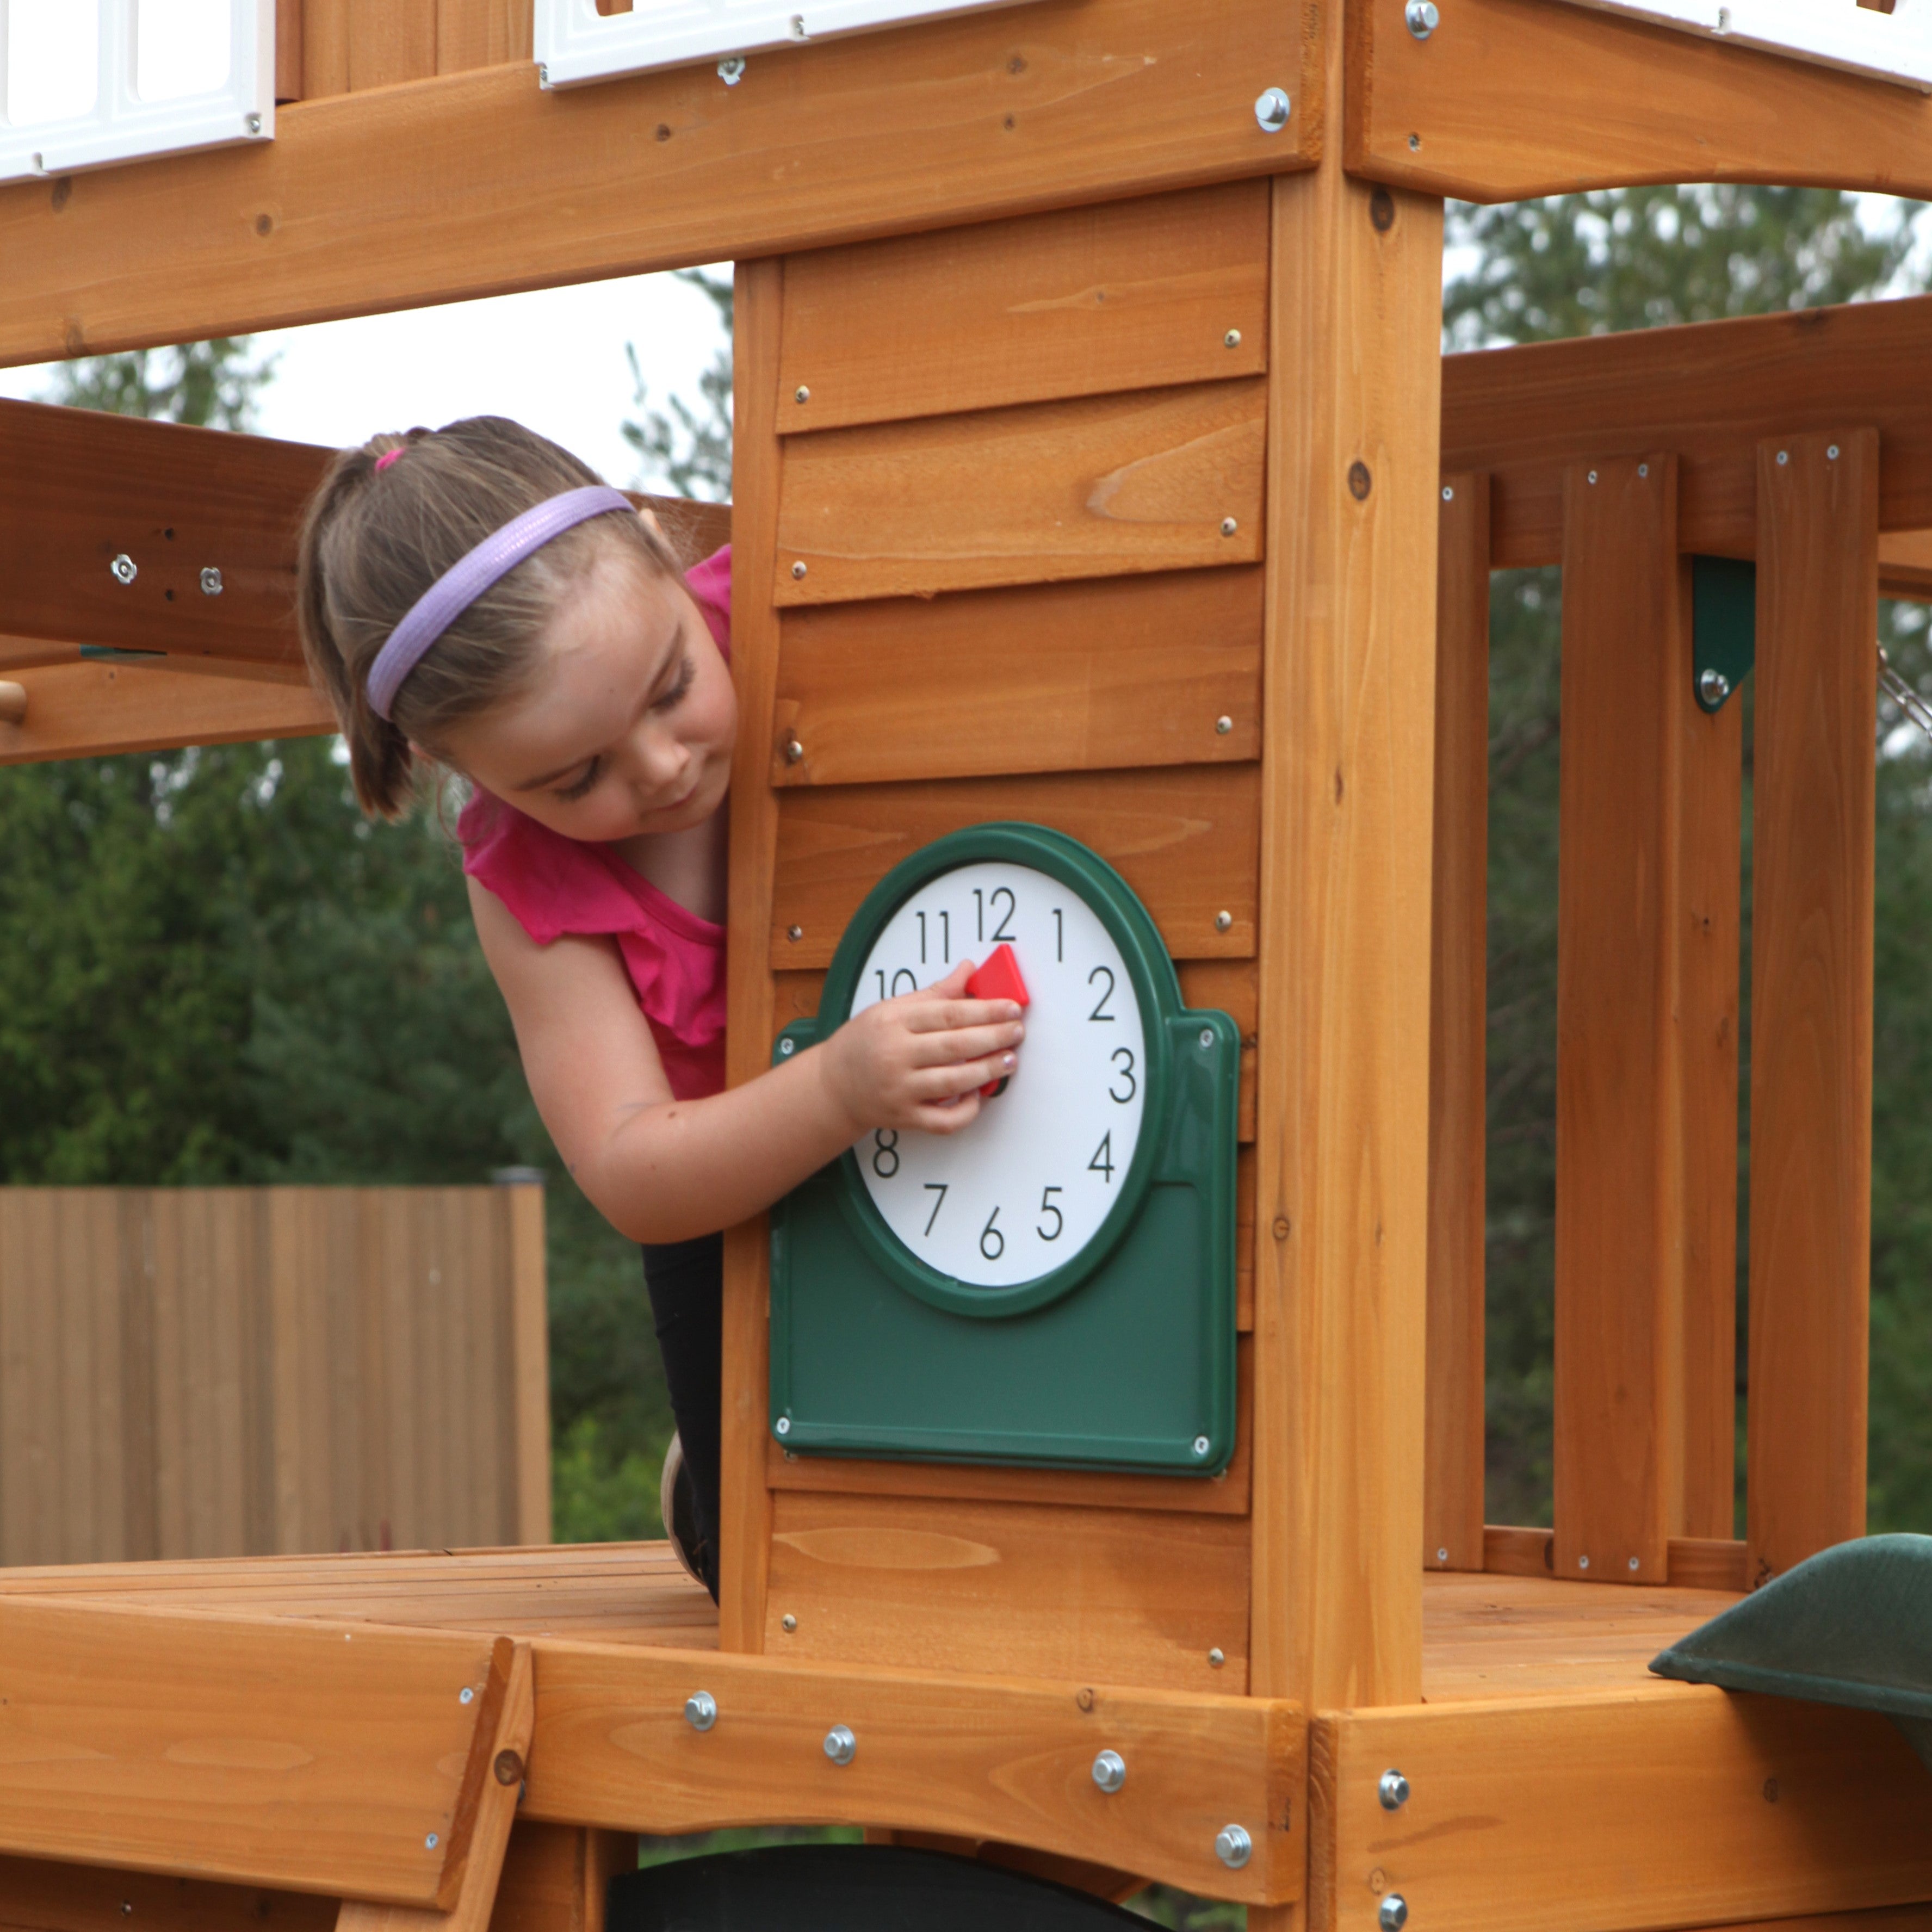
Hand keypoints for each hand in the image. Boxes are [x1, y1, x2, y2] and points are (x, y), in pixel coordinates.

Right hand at [818, 959, 1024, 1137]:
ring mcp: (900, 1089)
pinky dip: (966, 1111)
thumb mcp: (892, 1008)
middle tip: (1017, 1031)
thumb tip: (969, 970)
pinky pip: (944, 1121)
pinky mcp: (905, 1117)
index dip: (986, 1010)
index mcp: (894, 1022)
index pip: (949, 1014)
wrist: (833, 1085)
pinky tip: (978, 1096)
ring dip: (988, 1071)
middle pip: (956, 1046)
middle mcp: (896, 1056)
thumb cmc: (865, 1043)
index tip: (1011, 1007)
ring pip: (954, 1082)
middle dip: (994, 1037)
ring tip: (1009, 1059)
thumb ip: (934, 993)